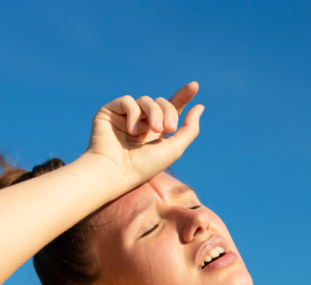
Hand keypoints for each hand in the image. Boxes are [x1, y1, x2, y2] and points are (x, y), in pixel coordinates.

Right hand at [84, 82, 203, 188]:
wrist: (115, 172)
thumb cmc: (143, 167)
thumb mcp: (174, 149)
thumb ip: (189, 129)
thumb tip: (200, 106)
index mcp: (156, 133)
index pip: (171, 109)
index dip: (182, 96)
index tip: (194, 86)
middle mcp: (141, 123)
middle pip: (161, 103)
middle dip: (168, 111)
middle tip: (168, 128)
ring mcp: (125, 117)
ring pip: (146, 100)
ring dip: (153, 113)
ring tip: (151, 130)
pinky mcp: (110, 112)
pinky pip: (127, 101)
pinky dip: (133, 113)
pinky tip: (131, 130)